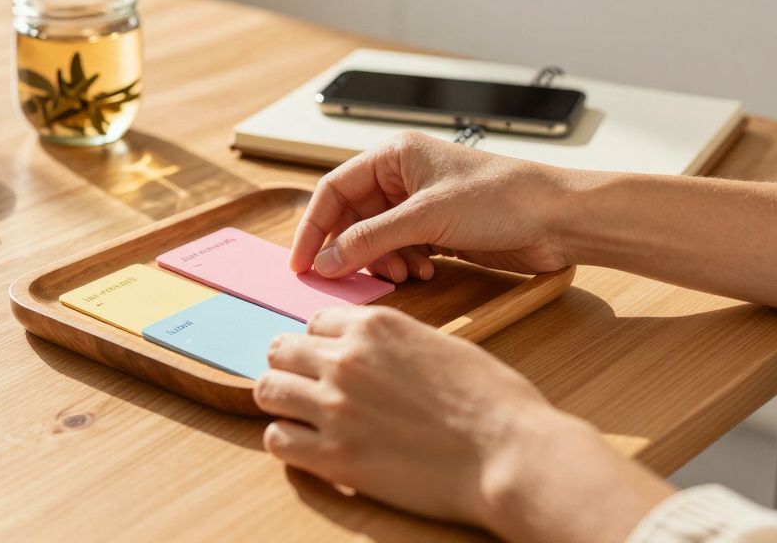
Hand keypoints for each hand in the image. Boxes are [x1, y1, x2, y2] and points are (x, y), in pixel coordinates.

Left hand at [256, 306, 672, 540]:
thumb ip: (397, 343)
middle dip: (293, 367)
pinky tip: (311, 447)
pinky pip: (277, 439)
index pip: (315, 321)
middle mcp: (345, 358)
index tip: (333, 362)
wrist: (509, 452)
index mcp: (375, 325)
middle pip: (281, 349)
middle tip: (311, 389)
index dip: (323, 343)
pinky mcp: (333, 456)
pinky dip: (288, 441)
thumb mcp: (440, 345)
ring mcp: (334, 406)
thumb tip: (377, 353)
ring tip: (304, 417)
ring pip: (267, 389)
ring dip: (283, 401)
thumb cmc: (493, 402)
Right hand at [289, 132, 573, 280]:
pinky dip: (404, 265)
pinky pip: (400, 251)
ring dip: (381, 261)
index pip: (334, 190)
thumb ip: (371, 239)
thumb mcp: (427, 217)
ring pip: (375, 239)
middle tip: (342, 279)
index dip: (313, 227)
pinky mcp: (437, 230)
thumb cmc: (503, 197)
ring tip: (401, 273)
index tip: (302, 262)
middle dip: (350, 249)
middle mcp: (402, 177)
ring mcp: (419, 205)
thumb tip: (327, 260)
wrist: (558, 219)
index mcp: (394, 156)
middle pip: (351, 218)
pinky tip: (424, 271)